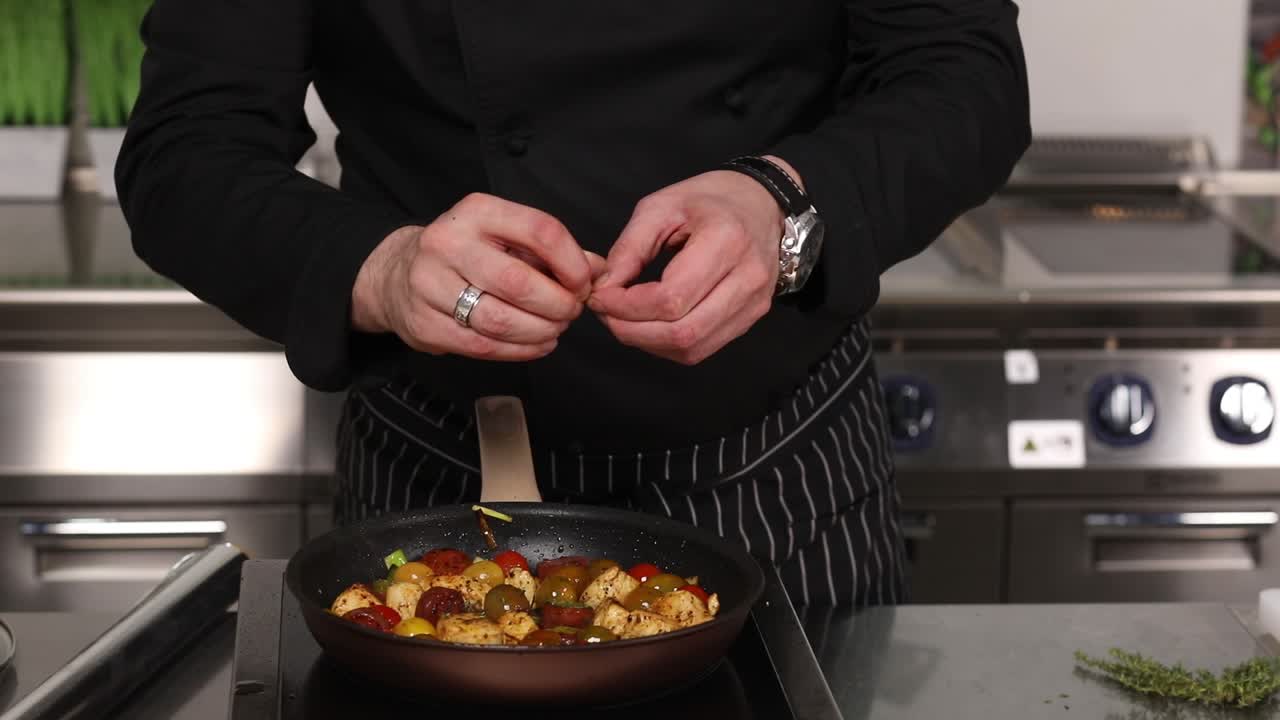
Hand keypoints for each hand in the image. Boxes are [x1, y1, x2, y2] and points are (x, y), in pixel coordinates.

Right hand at [351, 193, 601, 360]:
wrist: (396, 275)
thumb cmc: (465, 254)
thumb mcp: (505, 237)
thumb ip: (553, 251)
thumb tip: (600, 270)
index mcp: (476, 212)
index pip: (540, 230)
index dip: (572, 263)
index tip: (584, 283)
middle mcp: (448, 243)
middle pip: (520, 282)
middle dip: (558, 304)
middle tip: (571, 312)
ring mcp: (430, 285)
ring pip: (500, 320)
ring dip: (540, 331)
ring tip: (556, 330)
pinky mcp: (424, 325)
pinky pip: (483, 346)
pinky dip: (519, 350)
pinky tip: (537, 345)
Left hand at [588, 157, 800, 364]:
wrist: (761, 203)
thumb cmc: (711, 200)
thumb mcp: (660, 207)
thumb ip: (628, 249)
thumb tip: (604, 289)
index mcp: (726, 240)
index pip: (671, 298)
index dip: (627, 306)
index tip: (600, 296)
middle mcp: (748, 277)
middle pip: (682, 332)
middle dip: (632, 331)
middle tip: (606, 314)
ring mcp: (754, 302)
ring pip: (692, 347)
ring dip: (648, 342)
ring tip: (625, 320)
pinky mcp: (751, 318)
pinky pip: (703, 348)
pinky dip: (668, 344)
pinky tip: (651, 325)